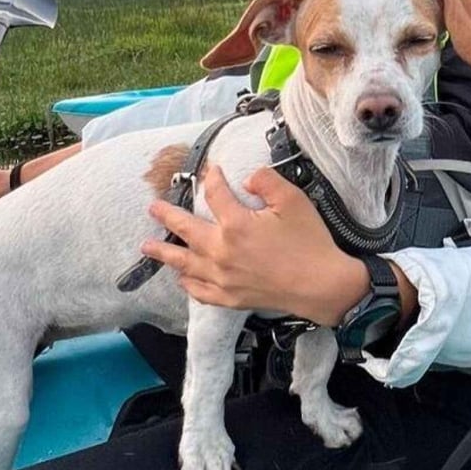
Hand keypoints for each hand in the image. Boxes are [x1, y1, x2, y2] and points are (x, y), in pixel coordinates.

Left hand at [141, 165, 366, 324]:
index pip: (215, 194)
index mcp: (236, 224)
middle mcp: (222, 251)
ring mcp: (223, 278)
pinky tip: (182, 277)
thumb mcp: (294, 201)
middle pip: (186, 229)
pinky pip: (200, 291)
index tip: (212, 171)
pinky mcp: (230, 297)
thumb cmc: (311, 243)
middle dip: (167, 216)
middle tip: (153, 209)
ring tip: (147, 247)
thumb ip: (267, 181)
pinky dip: (188, 283)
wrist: (323, 285)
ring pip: (185, 263)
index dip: (212, 178)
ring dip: (164, 253)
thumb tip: (247, 177)